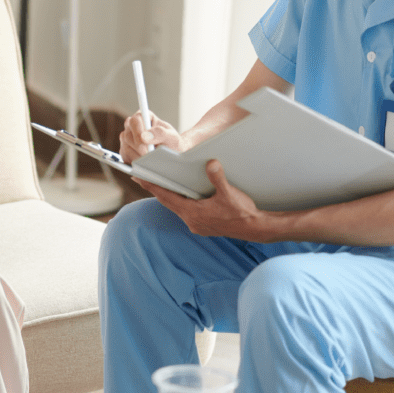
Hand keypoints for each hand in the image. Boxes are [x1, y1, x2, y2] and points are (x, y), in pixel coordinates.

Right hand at [119, 111, 182, 162]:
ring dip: (137, 156)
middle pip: (128, 135)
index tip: (143, 141)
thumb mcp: (173, 138)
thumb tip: (143, 136)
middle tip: (149, 154)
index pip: (135, 120)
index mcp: (144, 117)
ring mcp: (127, 139)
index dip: (137, 131)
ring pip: (125, 147)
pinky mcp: (125, 151)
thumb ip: (161, 133)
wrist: (171, 155)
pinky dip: (134, 162)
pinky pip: (125, 157)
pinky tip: (144, 164)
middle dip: (139, 147)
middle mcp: (132, 127)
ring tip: (150, 160)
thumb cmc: (173, 144)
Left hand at [138, 159, 279, 242]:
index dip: (152, 186)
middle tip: (141, 178)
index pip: (166, 197)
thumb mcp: (229, 193)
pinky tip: (181, 195)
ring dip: (167, 196)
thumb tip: (211, 163)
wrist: (255, 228)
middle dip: (155, 189)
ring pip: (176, 207)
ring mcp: (197, 225)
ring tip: (157, 184)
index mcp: (193, 213)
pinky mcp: (203, 226)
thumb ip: (218, 178)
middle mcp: (191, 221)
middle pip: (168, 202)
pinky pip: (185, 212)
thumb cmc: (242, 212)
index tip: (138, 178)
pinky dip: (179, 202)